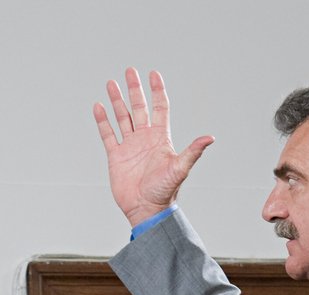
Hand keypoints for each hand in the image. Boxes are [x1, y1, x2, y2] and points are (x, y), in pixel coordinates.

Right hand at [94, 67, 213, 227]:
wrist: (146, 209)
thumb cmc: (165, 191)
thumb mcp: (180, 168)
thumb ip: (193, 151)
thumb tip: (210, 138)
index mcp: (160, 137)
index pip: (159, 107)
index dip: (157, 90)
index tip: (153, 74)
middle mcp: (144, 138)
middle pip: (138, 107)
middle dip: (134, 89)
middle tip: (130, 71)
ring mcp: (130, 146)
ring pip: (122, 117)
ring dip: (117, 100)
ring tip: (111, 84)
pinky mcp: (116, 156)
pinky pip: (108, 134)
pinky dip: (103, 121)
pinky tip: (99, 107)